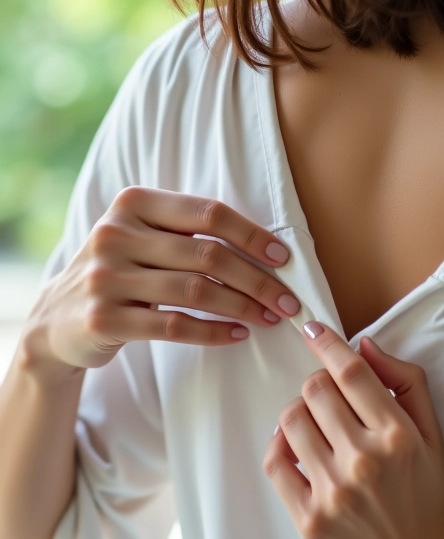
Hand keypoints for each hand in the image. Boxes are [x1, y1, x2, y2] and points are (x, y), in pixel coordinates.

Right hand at [22, 186, 301, 370]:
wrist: (60, 318)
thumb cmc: (124, 271)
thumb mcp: (145, 237)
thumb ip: (191, 233)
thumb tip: (268, 251)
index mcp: (134, 203)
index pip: (209, 213)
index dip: (253, 235)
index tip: (283, 258)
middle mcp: (116, 235)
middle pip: (209, 255)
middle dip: (258, 280)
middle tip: (288, 300)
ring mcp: (106, 278)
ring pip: (196, 292)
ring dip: (243, 307)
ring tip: (269, 317)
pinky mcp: (103, 319)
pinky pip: (174, 327)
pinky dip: (213, 332)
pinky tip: (237, 335)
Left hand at [262, 322, 443, 538]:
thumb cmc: (428, 497)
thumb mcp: (434, 435)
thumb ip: (406, 383)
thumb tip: (367, 345)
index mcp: (397, 435)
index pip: (350, 371)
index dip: (326, 342)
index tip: (312, 328)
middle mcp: (364, 460)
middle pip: (315, 389)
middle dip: (318, 382)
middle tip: (328, 396)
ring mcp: (334, 492)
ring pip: (292, 419)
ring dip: (300, 412)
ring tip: (317, 425)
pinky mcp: (309, 519)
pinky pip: (275, 461)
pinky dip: (280, 443)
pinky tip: (297, 445)